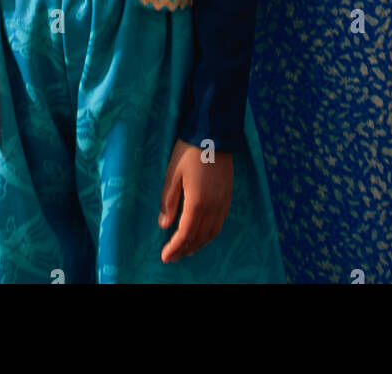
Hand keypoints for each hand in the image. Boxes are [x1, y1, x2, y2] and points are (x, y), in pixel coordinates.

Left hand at [158, 140, 232, 262]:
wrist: (214, 133)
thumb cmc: (189, 151)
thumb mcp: (172, 174)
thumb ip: (168, 201)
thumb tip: (163, 224)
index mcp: (197, 202)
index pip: (185, 234)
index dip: (175, 247)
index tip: (164, 257)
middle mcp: (213, 206)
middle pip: (199, 237)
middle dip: (185, 249)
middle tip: (173, 257)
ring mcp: (223, 202)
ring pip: (212, 233)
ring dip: (198, 244)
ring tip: (186, 250)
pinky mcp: (228, 196)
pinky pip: (220, 223)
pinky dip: (210, 234)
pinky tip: (203, 234)